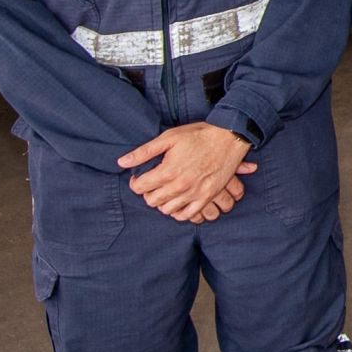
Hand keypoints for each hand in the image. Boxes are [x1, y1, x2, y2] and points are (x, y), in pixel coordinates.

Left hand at [121, 123, 256, 222]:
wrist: (229, 138)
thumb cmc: (198, 135)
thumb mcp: (168, 137)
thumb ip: (143, 152)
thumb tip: (121, 162)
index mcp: (167, 171)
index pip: (140, 188)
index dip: (135, 182)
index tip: (138, 177)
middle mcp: (180, 186)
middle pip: (152, 201)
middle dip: (147, 192)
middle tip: (152, 183)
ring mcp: (194, 194)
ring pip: (167, 210)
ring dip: (162, 202)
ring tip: (165, 191)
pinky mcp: (207, 197)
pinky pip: (187, 215)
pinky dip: (178, 212)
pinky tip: (178, 201)